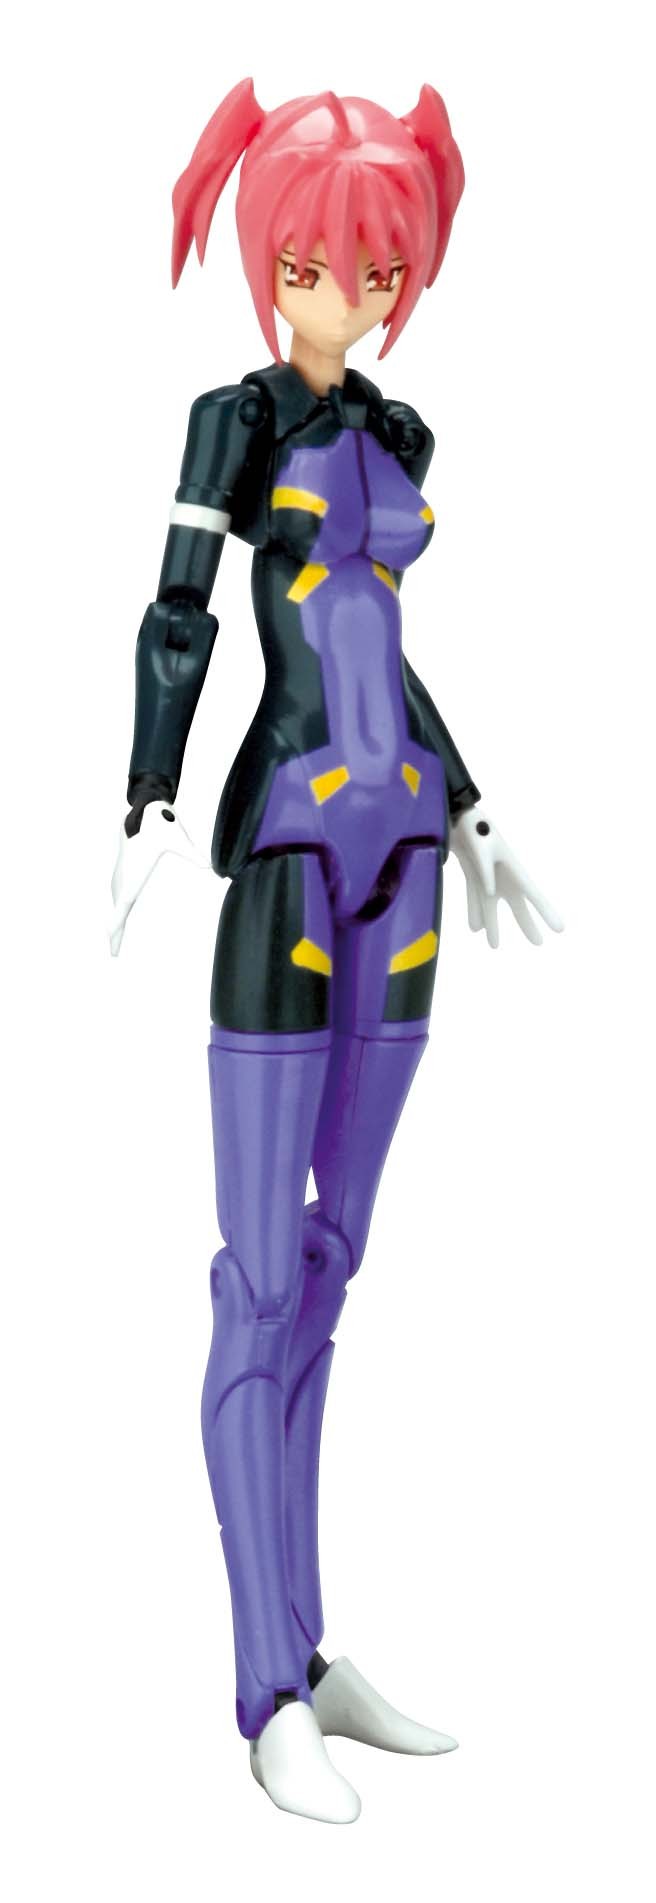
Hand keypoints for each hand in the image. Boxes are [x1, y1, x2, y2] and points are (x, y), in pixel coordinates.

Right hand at [109, 801, 209, 956]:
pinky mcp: (124, 865)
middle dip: (115, 931)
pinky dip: (117, 906)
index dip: (116, 922)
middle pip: (117, 909)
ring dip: (115, 919)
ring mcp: (122, 870)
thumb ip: (192, 854)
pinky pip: (118, 890)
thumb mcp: (179, 840)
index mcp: (135, 872)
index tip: (110, 938)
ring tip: (114, 938)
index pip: (123, 904)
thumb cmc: (162, 823)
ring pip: (116, 900)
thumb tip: (210, 866)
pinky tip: (120, 911)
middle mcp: (125, 873)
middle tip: (113, 952)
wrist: (145, 807)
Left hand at [450, 808, 563, 948]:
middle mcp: (502, 873)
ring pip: (492, 905)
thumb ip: (486, 869)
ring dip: (494, 925)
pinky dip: (474, 912)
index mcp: (511, 865)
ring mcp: (487, 874)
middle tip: (539, 943)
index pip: (532, 892)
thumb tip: (493, 893)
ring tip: (494, 946)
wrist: (454, 813)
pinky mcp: (471, 872)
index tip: (560, 928)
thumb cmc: (471, 824)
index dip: (546, 911)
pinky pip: (474, 896)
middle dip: (527, 923)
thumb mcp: (479, 845)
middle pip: (517, 903)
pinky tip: (475, 929)